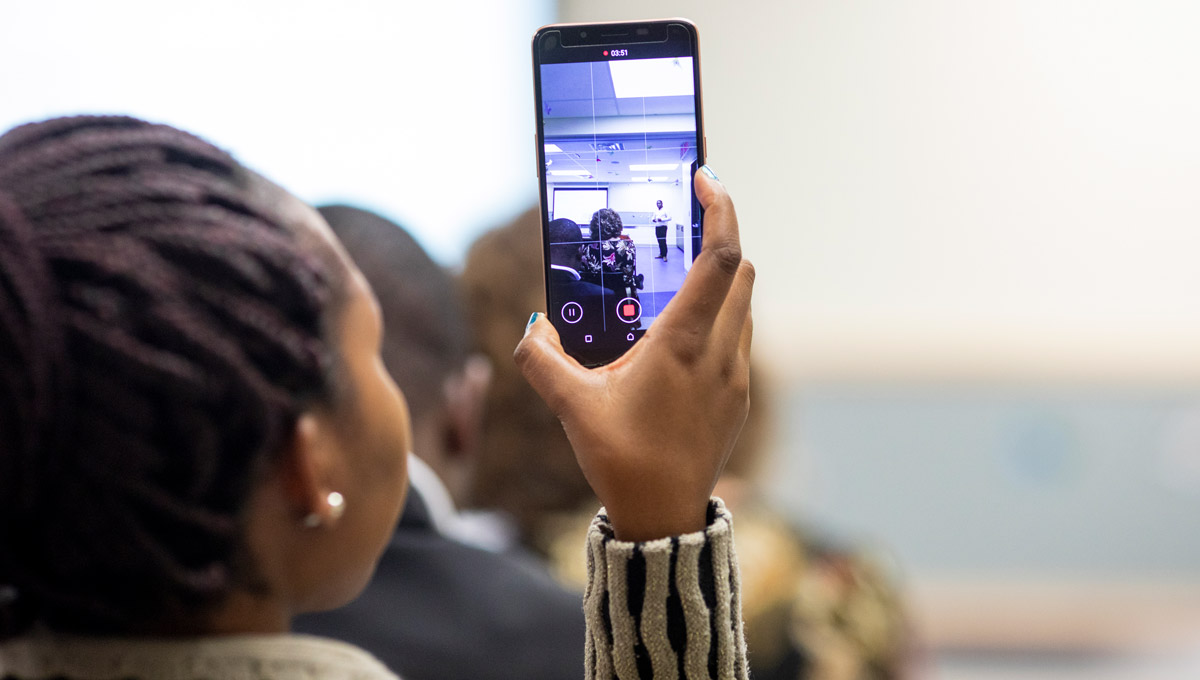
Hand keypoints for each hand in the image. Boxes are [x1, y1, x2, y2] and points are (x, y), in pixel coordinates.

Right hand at [515, 168, 753, 540]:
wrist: (663, 516)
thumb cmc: (621, 460)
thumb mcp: (571, 406)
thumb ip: (542, 359)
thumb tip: (534, 328)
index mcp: (683, 344)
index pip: (720, 259)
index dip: (721, 211)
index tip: (705, 180)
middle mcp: (720, 353)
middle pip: (742, 271)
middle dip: (719, 239)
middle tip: (686, 224)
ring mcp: (736, 376)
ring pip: (745, 305)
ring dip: (721, 282)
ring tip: (677, 281)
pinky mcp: (738, 397)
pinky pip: (739, 337)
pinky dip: (721, 317)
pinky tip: (682, 334)